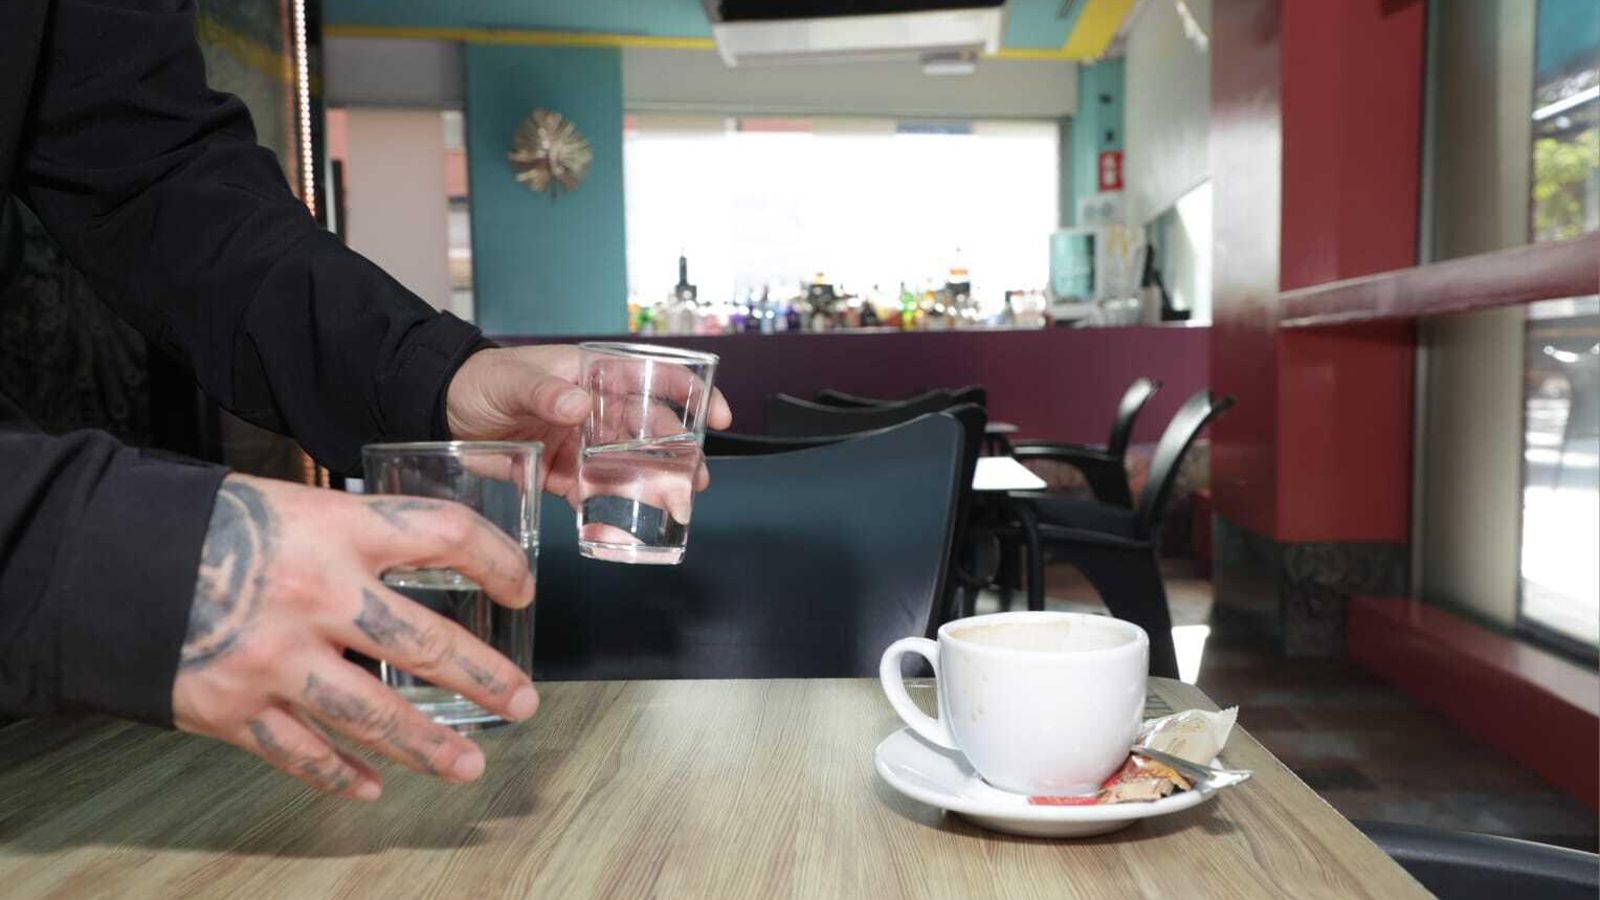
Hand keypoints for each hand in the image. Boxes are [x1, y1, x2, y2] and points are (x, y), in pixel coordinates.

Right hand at [172, 474, 539, 799]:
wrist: (102, 560)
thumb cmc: (202, 524)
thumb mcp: (290, 503)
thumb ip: (354, 535)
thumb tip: (427, 558)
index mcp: (335, 529)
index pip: (445, 536)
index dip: (497, 561)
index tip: (523, 589)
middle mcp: (315, 594)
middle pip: (425, 642)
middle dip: (486, 678)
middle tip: (524, 701)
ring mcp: (274, 657)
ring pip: (373, 715)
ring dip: (428, 745)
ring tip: (469, 765)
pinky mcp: (231, 707)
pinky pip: (301, 753)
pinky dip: (339, 773)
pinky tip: (372, 784)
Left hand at [445, 345, 732, 506]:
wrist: (438, 410)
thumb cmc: (479, 379)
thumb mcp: (513, 378)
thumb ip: (546, 392)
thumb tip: (580, 407)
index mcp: (593, 375)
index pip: (654, 377)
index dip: (691, 393)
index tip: (715, 417)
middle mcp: (594, 409)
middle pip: (650, 430)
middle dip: (679, 453)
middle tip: (696, 479)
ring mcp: (580, 443)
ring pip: (628, 464)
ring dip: (652, 485)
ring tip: (675, 506)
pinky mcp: (559, 474)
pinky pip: (591, 493)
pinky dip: (606, 510)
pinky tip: (620, 525)